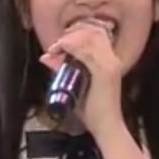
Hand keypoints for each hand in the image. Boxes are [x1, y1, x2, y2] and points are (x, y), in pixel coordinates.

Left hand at [39, 19, 123, 135]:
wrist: (106, 127)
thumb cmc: (93, 110)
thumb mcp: (76, 85)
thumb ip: (63, 70)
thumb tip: (46, 57)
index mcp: (110, 61)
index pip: (97, 33)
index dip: (78, 30)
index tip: (63, 39)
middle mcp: (112, 59)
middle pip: (93, 31)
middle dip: (72, 32)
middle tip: (58, 43)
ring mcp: (109, 64)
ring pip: (88, 38)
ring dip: (68, 39)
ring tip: (56, 47)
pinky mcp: (104, 72)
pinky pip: (85, 52)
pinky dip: (69, 47)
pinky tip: (59, 49)